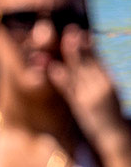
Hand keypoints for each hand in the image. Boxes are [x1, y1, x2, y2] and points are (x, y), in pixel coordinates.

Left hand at [47, 25, 126, 146]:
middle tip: (71, 30)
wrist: (114, 135)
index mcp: (108, 82)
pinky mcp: (80, 105)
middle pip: (87, 64)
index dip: (90, 47)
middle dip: (79, 47)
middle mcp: (101, 87)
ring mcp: (90, 96)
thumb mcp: (107, 90)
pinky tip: (53, 66)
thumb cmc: (108, 111)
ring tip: (65, 40)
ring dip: (70, 56)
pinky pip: (69, 89)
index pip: (98, 61)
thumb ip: (97, 75)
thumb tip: (91, 57)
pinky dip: (60, 77)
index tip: (83, 33)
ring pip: (78, 72)